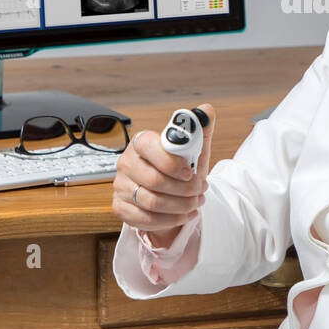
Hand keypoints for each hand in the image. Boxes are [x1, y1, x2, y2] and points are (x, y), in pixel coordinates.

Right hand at [112, 103, 214, 247]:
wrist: (170, 196)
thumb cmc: (180, 170)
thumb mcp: (193, 151)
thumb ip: (200, 130)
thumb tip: (208, 109)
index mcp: (141, 143)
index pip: (149, 146)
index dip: (172, 162)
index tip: (191, 173)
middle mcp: (126, 163)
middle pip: (153, 180)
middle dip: (184, 189)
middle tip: (201, 190)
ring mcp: (120, 186)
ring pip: (152, 202)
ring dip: (180, 205)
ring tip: (196, 202)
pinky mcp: (120, 208)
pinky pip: (145, 219)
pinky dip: (171, 220)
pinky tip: (185, 215)